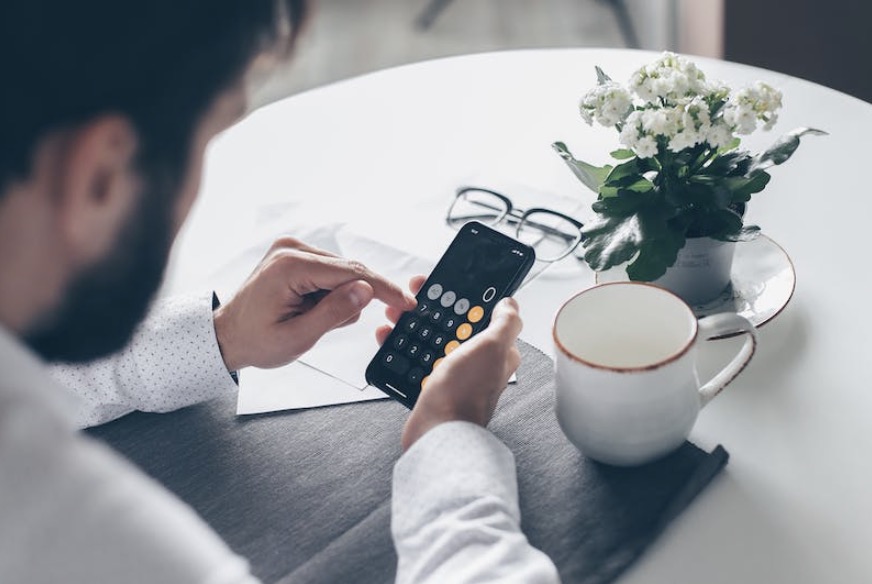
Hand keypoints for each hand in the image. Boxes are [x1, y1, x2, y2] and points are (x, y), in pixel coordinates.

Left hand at [213, 236, 416, 370]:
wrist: (227, 335)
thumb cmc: (256, 340)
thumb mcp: (298, 337)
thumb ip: (335, 313)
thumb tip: (366, 291)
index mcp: (291, 267)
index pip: (351, 272)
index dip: (383, 289)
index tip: (407, 301)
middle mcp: (292, 249)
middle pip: (349, 271)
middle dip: (351, 300)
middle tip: (328, 326)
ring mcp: (293, 249)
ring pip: (342, 273)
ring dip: (337, 299)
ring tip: (309, 319)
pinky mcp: (295, 254)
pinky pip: (330, 273)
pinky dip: (329, 294)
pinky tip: (309, 309)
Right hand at [376, 276, 522, 450]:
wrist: (438, 431)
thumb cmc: (465, 394)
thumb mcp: (493, 346)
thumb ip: (506, 322)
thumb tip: (510, 303)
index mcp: (497, 351)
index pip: (483, 314)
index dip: (465, 297)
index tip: (445, 285)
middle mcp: (478, 363)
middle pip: (455, 325)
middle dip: (433, 310)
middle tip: (413, 300)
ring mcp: (456, 375)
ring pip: (434, 340)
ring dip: (414, 325)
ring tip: (396, 317)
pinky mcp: (435, 387)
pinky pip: (419, 360)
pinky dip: (403, 348)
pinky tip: (391, 342)